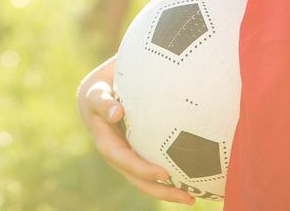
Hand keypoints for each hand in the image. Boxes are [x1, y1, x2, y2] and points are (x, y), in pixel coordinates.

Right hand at [77, 58, 195, 204]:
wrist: (97, 97)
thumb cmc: (99, 92)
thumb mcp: (96, 93)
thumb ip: (103, 101)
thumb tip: (117, 113)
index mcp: (107, 145)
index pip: (125, 161)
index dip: (143, 170)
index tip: (164, 174)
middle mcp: (118, 158)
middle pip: (139, 180)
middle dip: (162, 191)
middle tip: (187, 198)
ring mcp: (129, 159)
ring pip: (148, 181)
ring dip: (168, 191)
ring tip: (193, 198)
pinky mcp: (139, 155)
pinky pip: (154, 169)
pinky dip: (170, 178)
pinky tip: (191, 181)